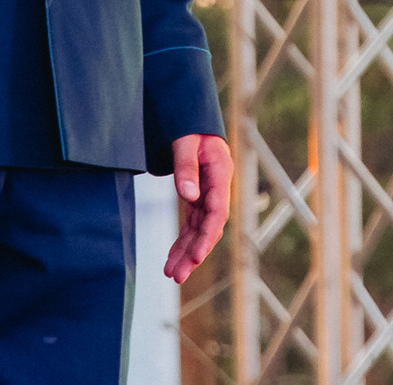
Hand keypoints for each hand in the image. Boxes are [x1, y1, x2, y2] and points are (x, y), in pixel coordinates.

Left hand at [164, 132, 231, 282]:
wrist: (193, 118)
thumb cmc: (190, 125)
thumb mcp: (186, 140)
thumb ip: (187, 167)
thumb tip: (189, 195)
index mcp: (220, 174)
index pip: (217, 212)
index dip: (207, 236)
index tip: (196, 256)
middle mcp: (218, 189)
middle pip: (208, 228)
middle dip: (194, 253)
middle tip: (177, 275)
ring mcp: (209, 195)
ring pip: (199, 230)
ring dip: (187, 253)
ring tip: (172, 274)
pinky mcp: (198, 198)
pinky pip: (192, 224)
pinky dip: (183, 241)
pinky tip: (174, 258)